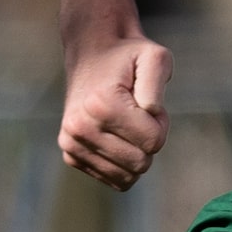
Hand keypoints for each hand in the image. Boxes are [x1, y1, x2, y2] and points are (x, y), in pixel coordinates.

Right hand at [58, 35, 171, 188]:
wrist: (92, 53)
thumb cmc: (129, 57)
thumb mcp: (156, 58)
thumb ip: (157, 87)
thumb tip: (149, 115)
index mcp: (102, 105)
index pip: (154, 142)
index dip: (161, 123)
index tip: (149, 103)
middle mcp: (80, 127)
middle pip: (140, 163)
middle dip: (150, 140)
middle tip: (140, 113)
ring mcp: (71, 143)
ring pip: (126, 176)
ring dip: (136, 152)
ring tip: (127, 123)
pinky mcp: (70, 154)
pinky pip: (112, 178)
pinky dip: (122, 162)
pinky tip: (116, 136)